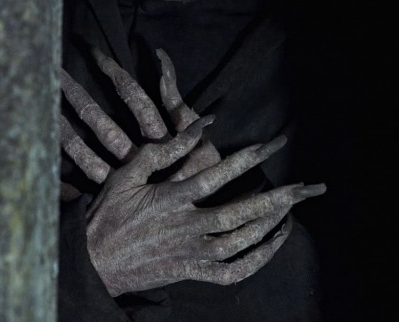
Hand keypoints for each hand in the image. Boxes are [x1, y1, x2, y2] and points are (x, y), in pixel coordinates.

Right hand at [60, 49, 324, 296]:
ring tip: (292, 210)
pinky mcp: (192, 273)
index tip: (271, 145)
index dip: (247, 158)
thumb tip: (198, 125)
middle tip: (305, 188)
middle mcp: (188, 226)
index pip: (218, 174)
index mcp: (172, 198)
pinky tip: (272, 244)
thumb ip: (162, 149)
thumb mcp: (127, 174)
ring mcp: (192, 253)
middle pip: (242, 212)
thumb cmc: (108, 215)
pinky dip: (258, 260)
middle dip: (277, 198)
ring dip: (271, 226)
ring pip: (243, 241)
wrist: (93, 263)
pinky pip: (234, 272)